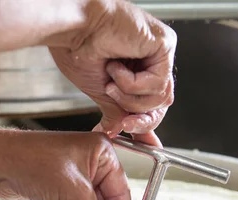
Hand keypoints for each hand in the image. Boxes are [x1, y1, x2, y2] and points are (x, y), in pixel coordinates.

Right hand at [49, 0, 175, 145]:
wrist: (73, 30)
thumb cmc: (78, 49)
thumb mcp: (100, 91)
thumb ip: (115, 110)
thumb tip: (115, 129)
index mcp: (138, 66)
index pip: (153, 103)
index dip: (144, 123)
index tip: (130, 132)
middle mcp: (152, 58)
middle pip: (161, 102)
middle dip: (140, 116)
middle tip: (123, 121)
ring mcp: (160, 51)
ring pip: (161, 97)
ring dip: (130, 97)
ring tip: (111, 82)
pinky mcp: (164, 44)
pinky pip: (158, 82)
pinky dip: (132, 84)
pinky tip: (116, 67)